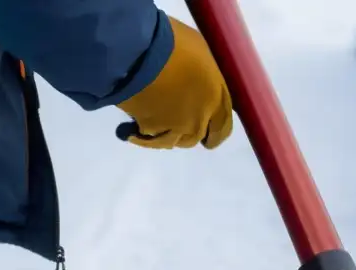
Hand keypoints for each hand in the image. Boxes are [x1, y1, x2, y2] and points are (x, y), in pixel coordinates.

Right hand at [117, 16, 232, 148]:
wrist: (139, 52)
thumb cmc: (173, 42)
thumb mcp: (200, 52)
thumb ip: (203, 74)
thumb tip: (198, 80)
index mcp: (216, 98)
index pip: (223, 124)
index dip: (217, 131)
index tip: (211, 134)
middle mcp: (198, 118)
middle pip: (197, 136)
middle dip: (191, 134)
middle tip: (181, 129)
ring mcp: (174, 127)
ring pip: (173, 141)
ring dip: (166, 137)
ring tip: (155, 129)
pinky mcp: (150, 128)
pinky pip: (147, 138)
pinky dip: (141, 137)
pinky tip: (132, 133)